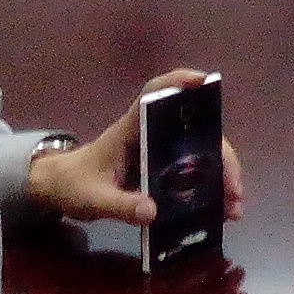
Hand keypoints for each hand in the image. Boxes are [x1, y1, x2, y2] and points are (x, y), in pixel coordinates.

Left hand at [25, 69, 247, 227]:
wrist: (59, 191)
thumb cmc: (74, 185)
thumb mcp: (93, 199)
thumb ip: (120, 205)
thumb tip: (153, 212)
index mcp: (131, 130)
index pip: (153, 94)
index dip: (177, 82)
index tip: (203, 81)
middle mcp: (151, 135)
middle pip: (196, 131)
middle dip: (221, 156)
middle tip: (234, 188)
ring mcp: (159, 153)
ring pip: (201, 154)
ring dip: (222, 176)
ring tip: (234, 205)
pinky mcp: (162, 171)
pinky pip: (194, 174)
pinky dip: (211, 190)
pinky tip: (223, 211)